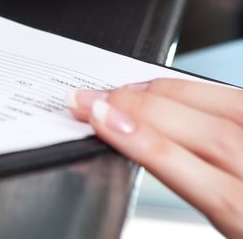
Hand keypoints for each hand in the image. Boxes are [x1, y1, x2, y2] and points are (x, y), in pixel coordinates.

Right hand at [69, 79, 242, 236]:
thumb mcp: (224, 230)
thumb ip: (191, 192)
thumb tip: (134, 146)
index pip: (189, 168)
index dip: (138, 138)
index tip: (98, 118)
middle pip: (202, 131)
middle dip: (135, 107)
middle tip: (86, 99)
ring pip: (218, 104)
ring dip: (155, 93)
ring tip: (114, 93)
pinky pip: (233, 96)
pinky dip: (190, 89)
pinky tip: (161, 90)